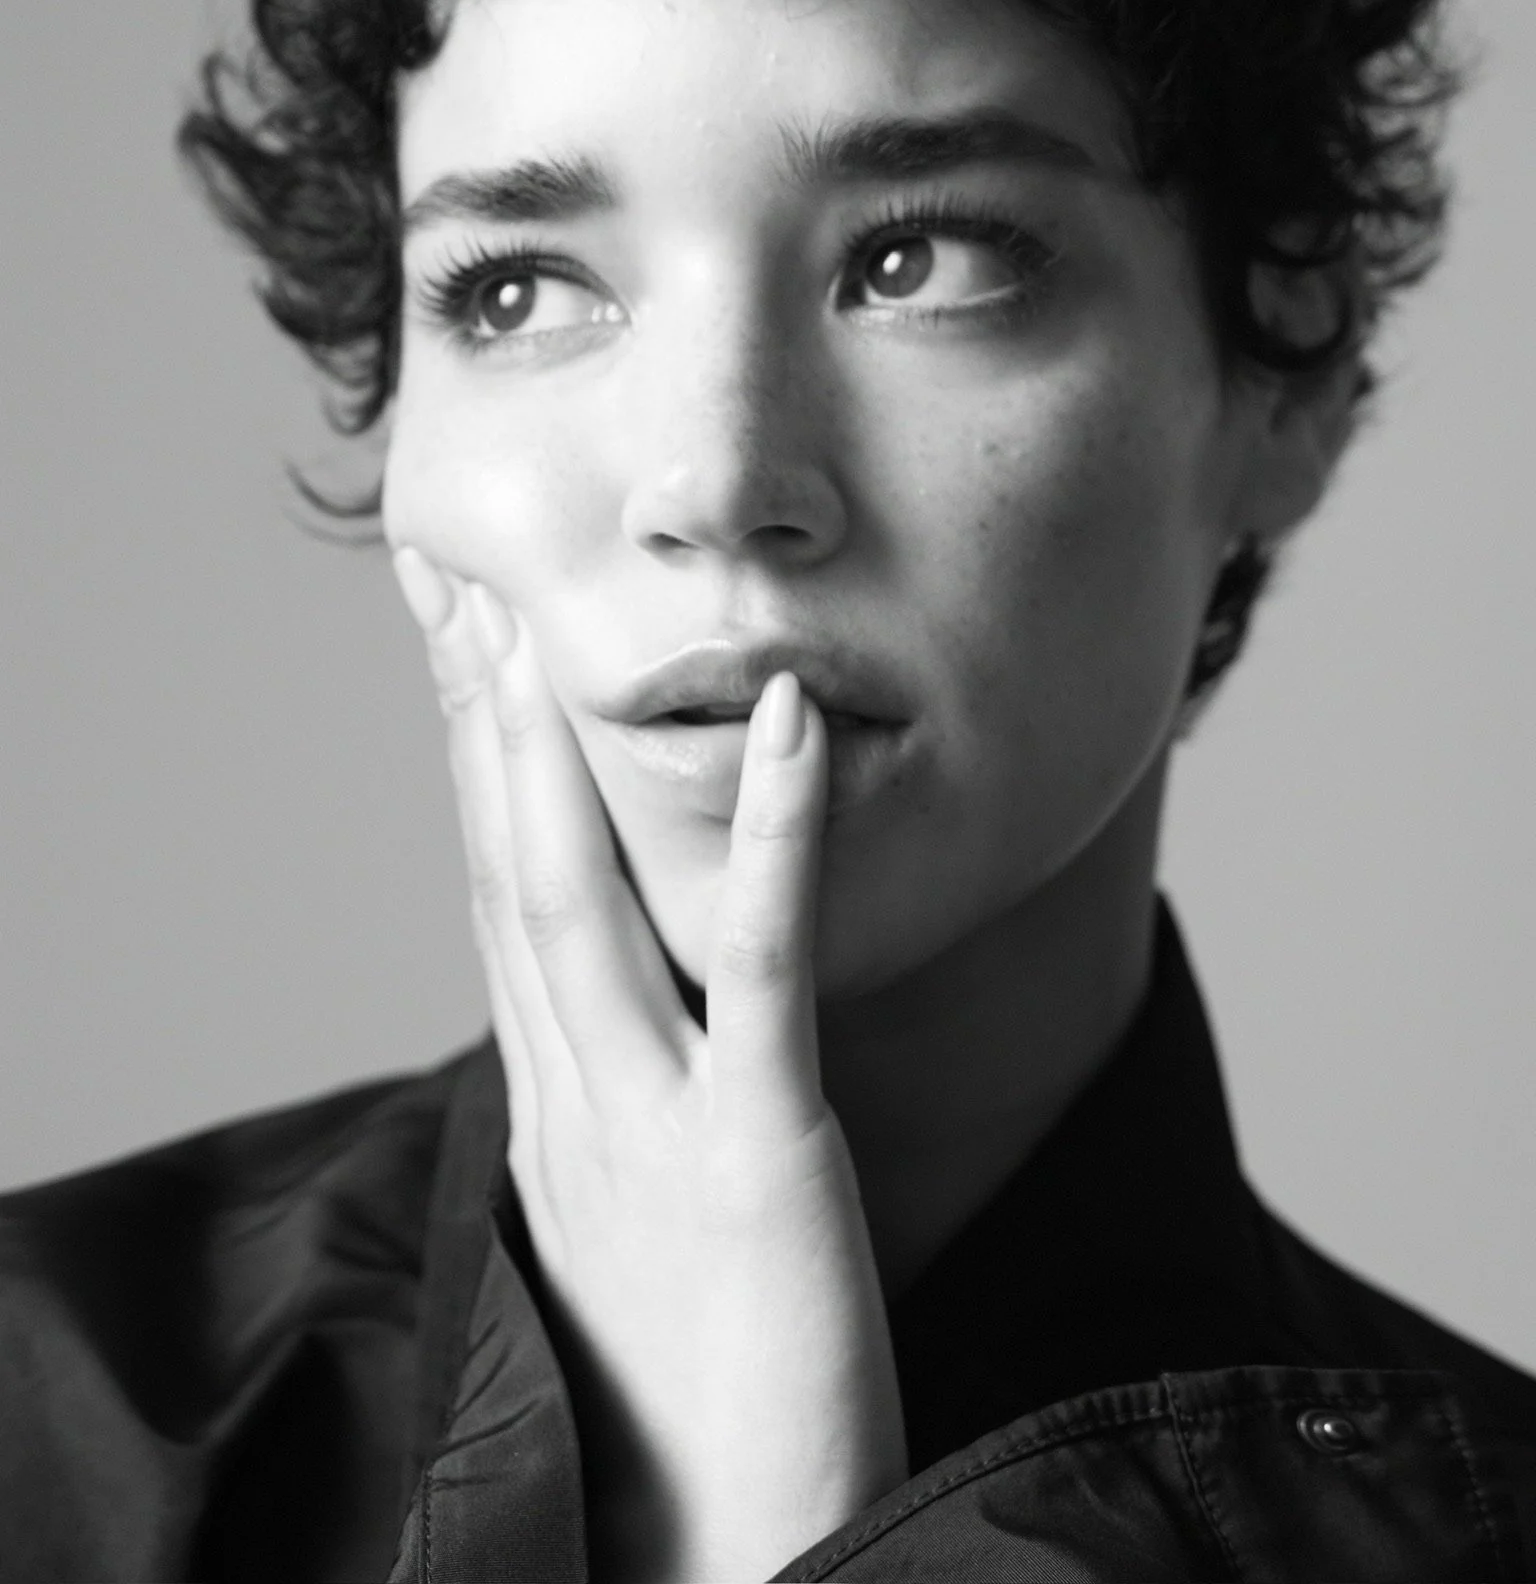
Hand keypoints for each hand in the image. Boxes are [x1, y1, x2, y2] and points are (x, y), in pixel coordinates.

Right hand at [392, 550, 907, 1583]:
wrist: (734, 1570)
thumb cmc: (697, 1416)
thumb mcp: (632, 1241)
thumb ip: (604, 1132)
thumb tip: (588, 1051)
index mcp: (555, 1113)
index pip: (500, 904)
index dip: (472, 771)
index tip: (453, 647)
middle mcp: (575, 1099)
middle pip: (510, 874)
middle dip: (473, 721)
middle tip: (445, 575)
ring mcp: (653, 1120)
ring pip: (582, 901)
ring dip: (553, 751)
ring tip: (535, 618)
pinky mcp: (754, 1152)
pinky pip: (762, 967)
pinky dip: (772, 836)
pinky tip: (789, 715)